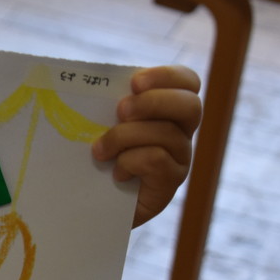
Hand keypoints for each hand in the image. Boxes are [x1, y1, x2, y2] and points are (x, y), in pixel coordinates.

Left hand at [91, 65, 201, 227]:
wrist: (92, 203)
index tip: (135, 83)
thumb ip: (108, 103)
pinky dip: (130, 162)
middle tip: (120, 111)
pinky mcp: (170, 182)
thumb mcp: (101, 124)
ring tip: (100, 150)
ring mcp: (180, 157)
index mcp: (168, 109)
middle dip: (152, 103)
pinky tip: (116, 173)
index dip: (166, 76)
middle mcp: (181, 131)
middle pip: (190, 105)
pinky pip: (156, 160)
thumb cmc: (96, 157)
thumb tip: (89, 81)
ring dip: (125, 137)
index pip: (188, 81)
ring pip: (166, 133)